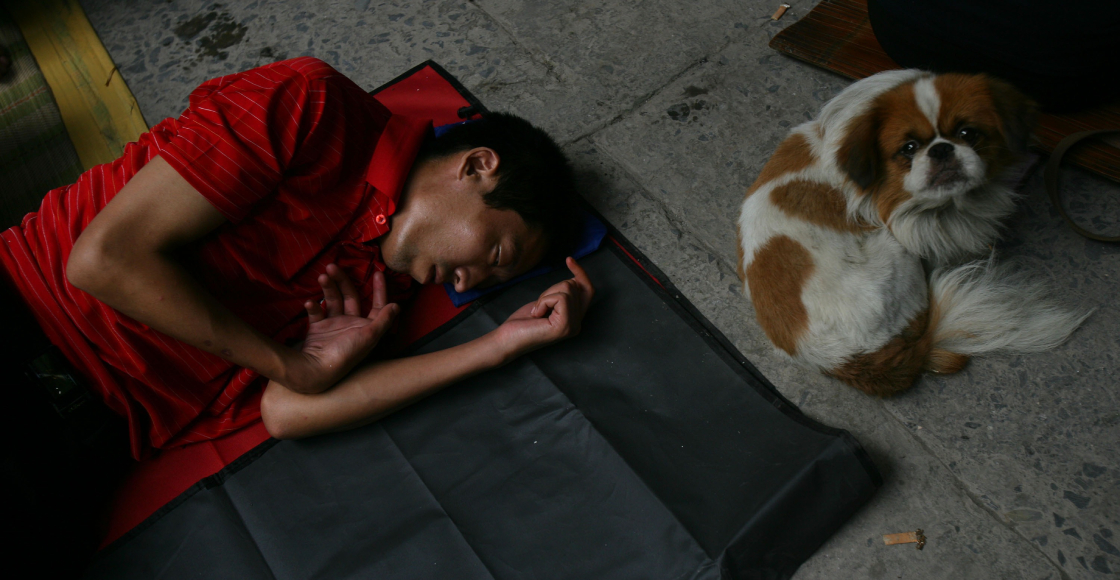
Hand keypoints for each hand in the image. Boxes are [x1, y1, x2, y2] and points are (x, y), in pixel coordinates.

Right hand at [282, 264, 398, 393]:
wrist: (315, 370)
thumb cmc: (346, 354)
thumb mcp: (369, 336)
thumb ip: (384, 320)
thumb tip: (397, 305)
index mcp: (366, 327)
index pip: (377, 305)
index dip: (380, 289)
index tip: (378, 272)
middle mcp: (351, 324)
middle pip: (350, 296)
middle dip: (343, 280)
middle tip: (333, 266)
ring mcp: (333, 325)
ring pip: (332, 299)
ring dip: (327, 287)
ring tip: (322, 276)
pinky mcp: (317, 329)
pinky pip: (316, 312)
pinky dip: (313, 306)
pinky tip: (310, 303)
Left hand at [492, 257, 594, 361]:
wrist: (507, 340)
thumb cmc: (522, 322)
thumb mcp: (545, 302)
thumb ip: (562, 295)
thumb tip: (574, 280)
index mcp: (574, 319)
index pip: (588, 290)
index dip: (581, 273)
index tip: (569, 259)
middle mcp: (577, 324)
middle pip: (574, 286)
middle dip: (552, 289)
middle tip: (539, 307)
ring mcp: (573, 326)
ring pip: (567, 289)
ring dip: (547, 295)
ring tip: (537, 311)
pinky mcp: (565, 326)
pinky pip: (560, 298)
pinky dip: (544, 301)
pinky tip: (537, 314)